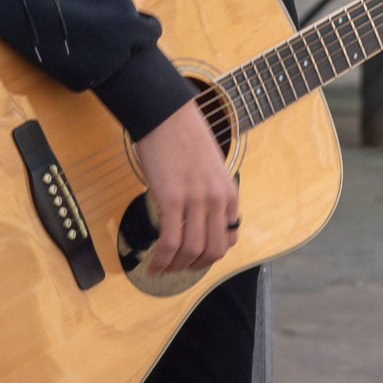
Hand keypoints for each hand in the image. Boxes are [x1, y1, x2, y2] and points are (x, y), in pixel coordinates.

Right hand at [133, 100, 238, 274]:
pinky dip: (162, 259)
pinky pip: (170, 241)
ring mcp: (196, 199)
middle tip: (179, 269)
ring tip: (163, 268)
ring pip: (192, 250)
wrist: (165, 114)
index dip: (211, 255)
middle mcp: (216, 198)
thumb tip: (199, 220)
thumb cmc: (183, 137)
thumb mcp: (210, 167)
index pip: (229, 238)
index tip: (195, 258)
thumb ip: (210, 193)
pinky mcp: (171, 198)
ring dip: (176, 266)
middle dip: (195, 266)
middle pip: (213, 250)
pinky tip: (153, 265)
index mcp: (228, 191)